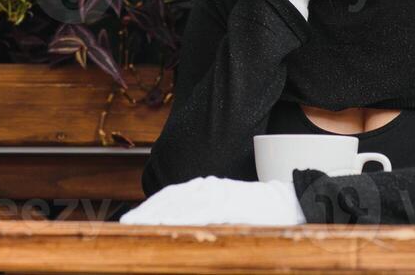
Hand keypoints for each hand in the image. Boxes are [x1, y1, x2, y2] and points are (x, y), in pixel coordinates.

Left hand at [119, 176, 305, 225]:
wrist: (289, 202)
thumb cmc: (256, 210)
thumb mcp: (225, 210)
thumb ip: (204, 214)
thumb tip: (181, 227)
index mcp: (206, 187)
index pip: (171, 196)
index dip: (149, 207)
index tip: (130, 219)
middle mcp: (209, 187)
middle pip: (170, 198)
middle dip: (146, 211)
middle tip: (125, 222)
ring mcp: (219, 193)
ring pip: (181, 203)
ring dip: (157, 213)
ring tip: (138, 223)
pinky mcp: (230, 203)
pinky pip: (201, 211)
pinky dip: (182, 216)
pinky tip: (167, 223)